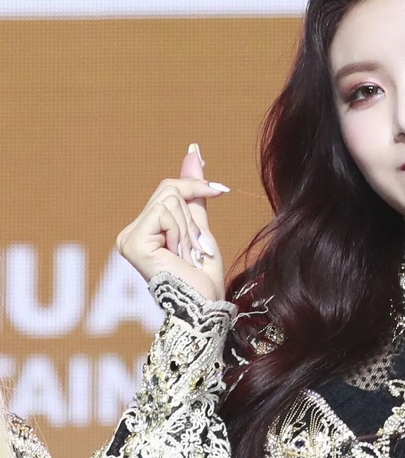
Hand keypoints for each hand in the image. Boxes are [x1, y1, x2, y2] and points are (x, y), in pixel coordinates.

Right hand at [116, 145, 227, 300]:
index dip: (195, 186)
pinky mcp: (133, 243)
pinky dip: (181, 232)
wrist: (205, 304)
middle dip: (193, 218)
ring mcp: (129, 238)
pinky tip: (179, 256)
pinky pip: (164, 213)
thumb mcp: (201, 227)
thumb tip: (194, 152)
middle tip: (195, 248)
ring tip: (188, 256)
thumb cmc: (204, 276)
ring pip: (169, 201)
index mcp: (145, 231)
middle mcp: (131, 233)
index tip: (221, 189)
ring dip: (189, 229)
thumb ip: (194, 193)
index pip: (168, 190)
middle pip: (168, 191)